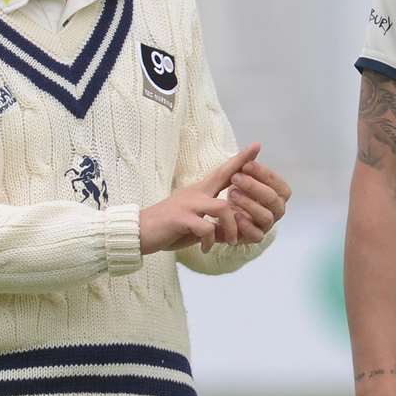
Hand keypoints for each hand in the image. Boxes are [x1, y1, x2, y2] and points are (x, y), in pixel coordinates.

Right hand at [140, 144, 259, 254]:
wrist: (138, 232)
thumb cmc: (167, 228)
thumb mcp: (194, 223)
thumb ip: (212, 223)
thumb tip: (230, 231)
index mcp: (199, 192)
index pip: (223, 172)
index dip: (239, 161)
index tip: (256, 146)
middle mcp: (195, 193)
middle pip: (223, 175)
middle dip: (241, 165)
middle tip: (257, 154)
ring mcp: (188, 204)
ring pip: (223, 208)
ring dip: (231, 227)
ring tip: (229, 240)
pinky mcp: (181, 218)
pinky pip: (206, 227)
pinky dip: (209, 240)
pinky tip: (205, 248)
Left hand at [225, 159, 291, 243]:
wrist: (219, 213)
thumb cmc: (236, 192)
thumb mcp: (238, 176)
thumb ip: (246, 162)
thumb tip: (256, 144)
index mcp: (279, 194)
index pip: (279, 184)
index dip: (264, 174)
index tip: (246, 165)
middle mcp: (277, 210)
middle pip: (273, 199)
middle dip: (254, 187)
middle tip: (235, 177)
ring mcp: (267, 225)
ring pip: (266, 216)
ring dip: (249, 204)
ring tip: (231, 193)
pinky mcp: (255, 238)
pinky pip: (256, 234)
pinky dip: (247, 225)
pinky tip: (234, 215)